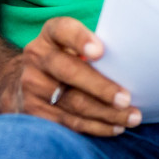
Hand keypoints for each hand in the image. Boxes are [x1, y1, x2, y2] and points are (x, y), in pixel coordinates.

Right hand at [14, 17, 140, 136]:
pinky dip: (95, 127)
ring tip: (131, 118)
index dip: (80, 39)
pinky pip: (68, 123)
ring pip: (73, 103)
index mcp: (50, 34)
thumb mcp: (73, 43)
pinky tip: (114, 128)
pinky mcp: (33, 111)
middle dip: (101, 88)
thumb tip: (132, 62)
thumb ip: (94, 47)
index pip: (63, 30)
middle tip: (126, 99)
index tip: (100, 51)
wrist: (26, 80)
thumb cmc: (66, 58)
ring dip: (106, 114)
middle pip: (70, 73)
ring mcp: (32, 85)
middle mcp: (37, 57)